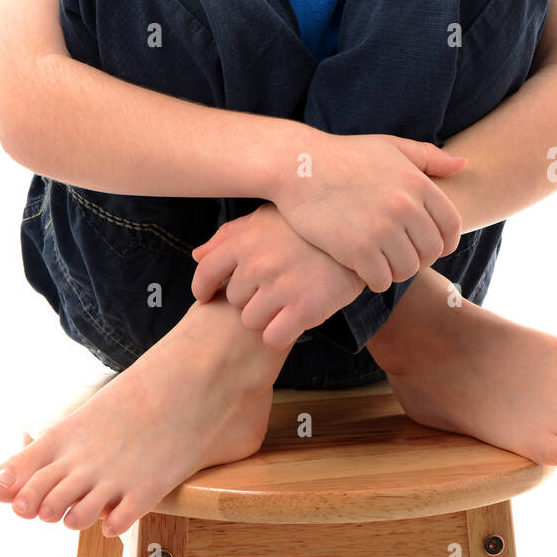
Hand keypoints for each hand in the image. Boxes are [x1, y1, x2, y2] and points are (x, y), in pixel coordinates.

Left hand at [190, 203, 364, 350]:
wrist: (359, 237)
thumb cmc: (307, 228)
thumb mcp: (266, 219)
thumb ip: (229, 236)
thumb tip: (197, 256)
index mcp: (246, 240)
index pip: (206, 272)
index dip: (204, 288)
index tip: (208, 296)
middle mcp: (259, 263)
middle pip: (234, 300)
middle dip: (249, 296)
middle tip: (274, 284)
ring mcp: (281, 287)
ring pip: (251, 321)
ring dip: (266, 316)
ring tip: (286, 299)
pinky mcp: (304, 309)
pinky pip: (273, 338)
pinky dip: (281, 334)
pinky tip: (294, 318)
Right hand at [271, 132, 464, 292]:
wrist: (298, 166)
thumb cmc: (345, 155)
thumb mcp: (390, 147)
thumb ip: (429, 157)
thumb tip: (463, 165)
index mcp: (417, 183)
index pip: (452, 226)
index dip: (445, 241)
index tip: (430, 246)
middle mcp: (404, 206)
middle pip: (431, 252)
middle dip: (418, 258)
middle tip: (399, 255)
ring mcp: (381, 229)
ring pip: (407, 270)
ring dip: (396, 271)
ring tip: (381, 261)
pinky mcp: (357, 249)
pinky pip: (381, 280)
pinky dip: (375, 279)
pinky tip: (363, 268)